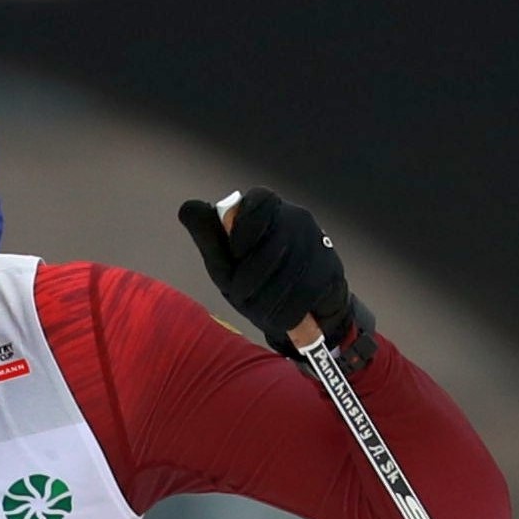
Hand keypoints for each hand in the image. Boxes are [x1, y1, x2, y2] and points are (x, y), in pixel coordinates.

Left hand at [177, 189, 377, 367]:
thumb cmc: (254, 282)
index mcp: (266, 208)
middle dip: (251, 280)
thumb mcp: (225, 262)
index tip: (235, 253)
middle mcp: (295, 217)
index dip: (245, 229)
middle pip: (272, 245)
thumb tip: (187, 207)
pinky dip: (288, 313)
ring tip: (261, 312)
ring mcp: (317, 242)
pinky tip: (284, 318)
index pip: (259, 201)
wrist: (297, 313)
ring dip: (268, 302)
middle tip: (241, 298)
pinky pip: (306, 294)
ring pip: (289, 274)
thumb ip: (208, 236)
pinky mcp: (332, 269)